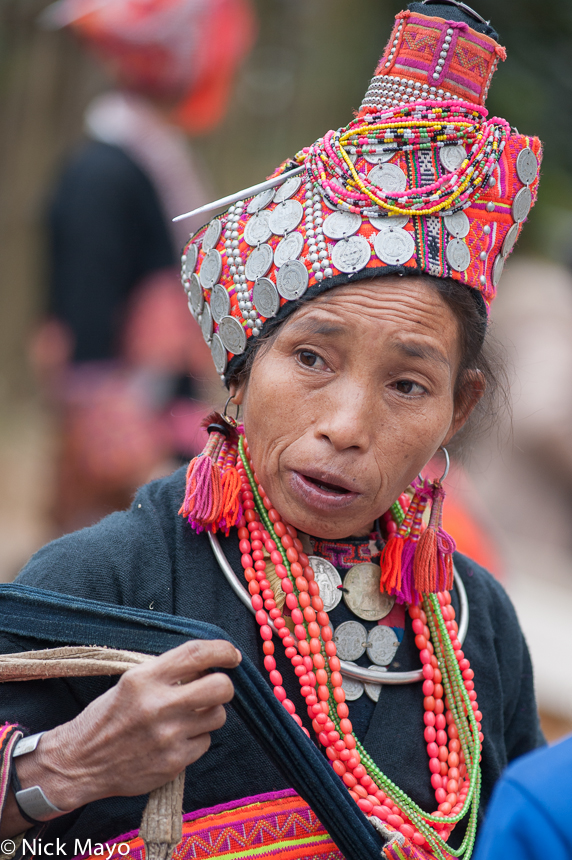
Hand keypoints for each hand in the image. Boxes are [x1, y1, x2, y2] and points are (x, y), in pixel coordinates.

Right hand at [15, 640, 240, 811]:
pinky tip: (177, 738)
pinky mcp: (174, 763)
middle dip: (224, 685)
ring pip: (218, 716)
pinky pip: (205, 742)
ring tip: (187, 716)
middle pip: (220, 687)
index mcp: (145, 678)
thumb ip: (168, 671)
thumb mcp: (131, 681)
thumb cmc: (108, 716)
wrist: (81, 762)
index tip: (231, 655)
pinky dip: (197, 738)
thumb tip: (208, 663)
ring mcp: (168, 736)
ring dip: (209, 713)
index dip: (222, 650)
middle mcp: (158, 705)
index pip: (196, 653)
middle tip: (215, 687)